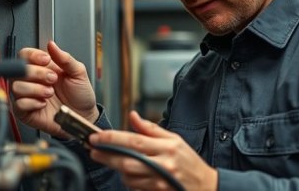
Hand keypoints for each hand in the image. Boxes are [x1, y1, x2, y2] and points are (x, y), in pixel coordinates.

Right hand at [12, 41, 98, 137]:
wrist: (84, 115)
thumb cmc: (80, 95)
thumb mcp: (78, 72)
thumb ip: (65, 58)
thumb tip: (52, 45)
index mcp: (42, 67)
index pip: (25, 54)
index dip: (33, 55)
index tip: (46, 60)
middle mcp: (31, 80)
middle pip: (18, 70)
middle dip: (38, 73)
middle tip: (53, 79)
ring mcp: (26, 96)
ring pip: (16, 86)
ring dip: (36, 89)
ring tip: (49, 93)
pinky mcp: (24, 111)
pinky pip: (18, 104)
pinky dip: (33, 103)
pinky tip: (43, 104)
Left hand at [89, 111, 216, 190]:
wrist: (205, 187)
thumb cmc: (189, 162)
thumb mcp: (174, 139)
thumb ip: (151, 128)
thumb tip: (132, 116)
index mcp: (168, 147)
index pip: (134, 141)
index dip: (112, 138)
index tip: (97, 136)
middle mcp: (164, 165)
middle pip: (127, 160)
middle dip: (106, 155)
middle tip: (93, 149)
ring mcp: (159, 182)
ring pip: (128, 176)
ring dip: (116, 168)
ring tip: (112, 160)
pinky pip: (134, 187)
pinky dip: (127, 180)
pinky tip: (128, 173)